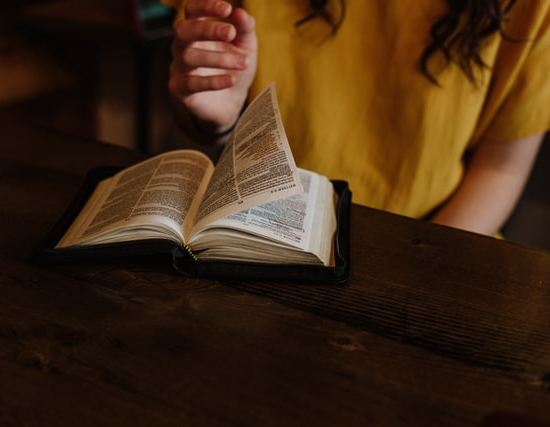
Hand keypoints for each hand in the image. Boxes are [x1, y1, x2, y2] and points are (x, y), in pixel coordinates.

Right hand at [168, 0, 256, 135]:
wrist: (231, 103)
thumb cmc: (234, 68)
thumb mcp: (245, 47)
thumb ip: (245, 29)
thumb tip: (240, 13)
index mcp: (196, 30)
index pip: (192, 10)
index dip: (205, 6)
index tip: (227, 8)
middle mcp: (182, 46)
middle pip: (183, 30)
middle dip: (207, 29)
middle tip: (230, 33)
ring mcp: (179, 68)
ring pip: (189, 57)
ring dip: (217, 58)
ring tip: (243, 62)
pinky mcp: (180, 90)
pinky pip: (191, 84)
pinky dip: (213, 81)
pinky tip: (231, 80)